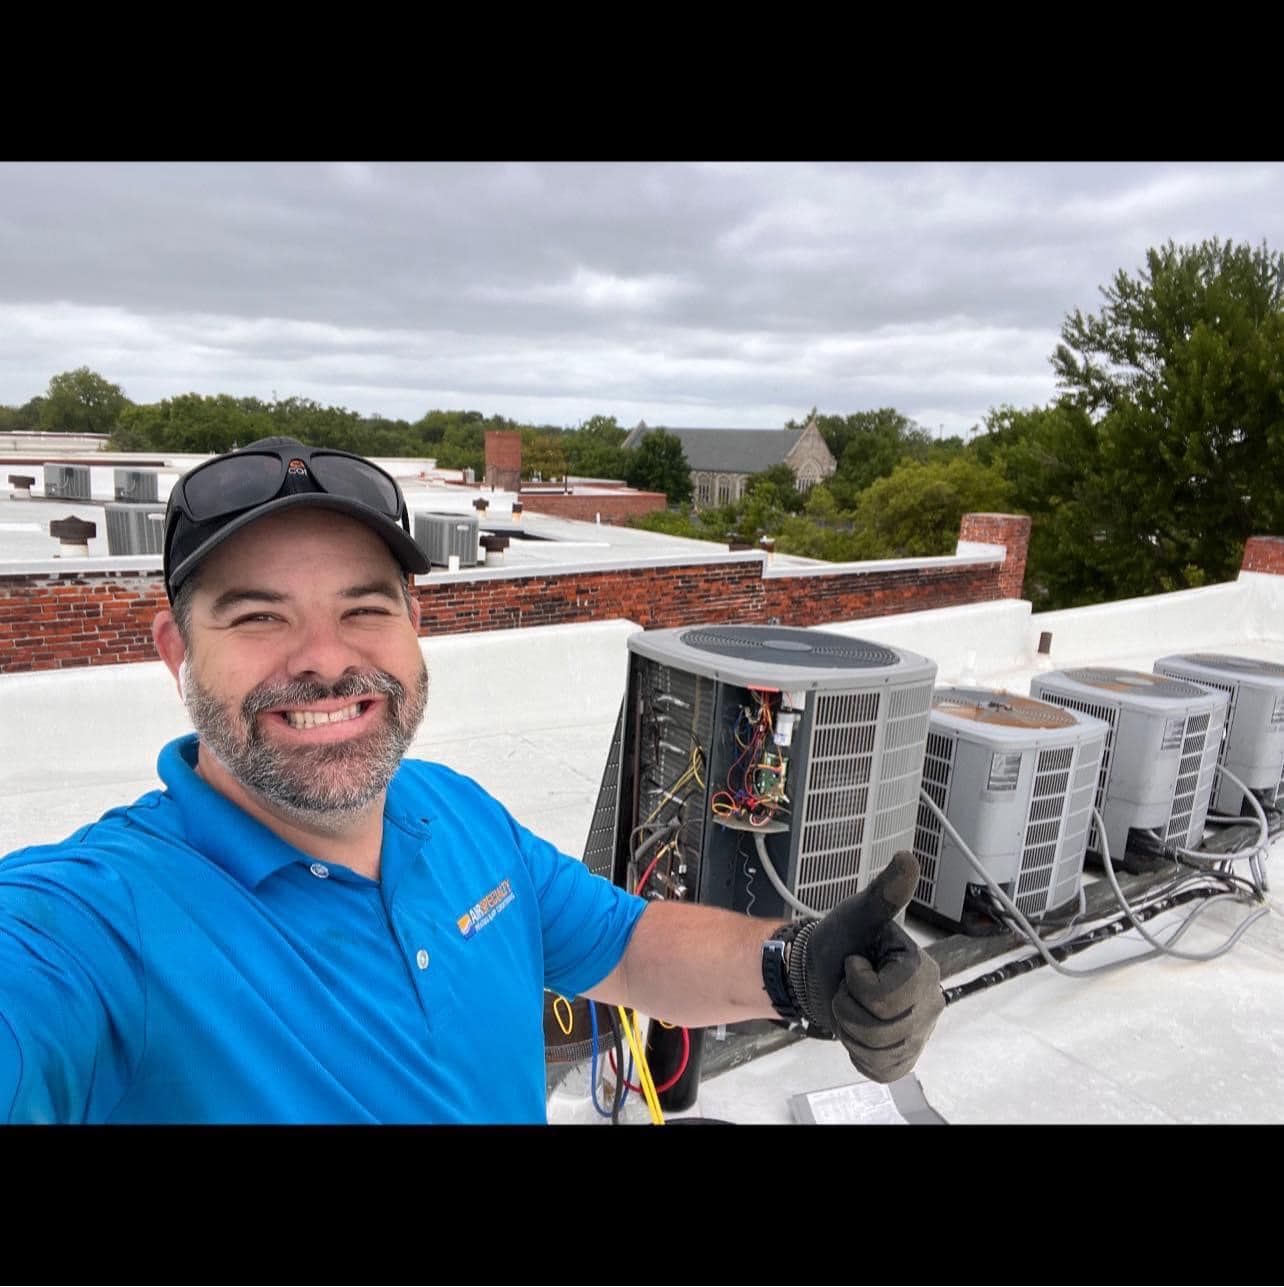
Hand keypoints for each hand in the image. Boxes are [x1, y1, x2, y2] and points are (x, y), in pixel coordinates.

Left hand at [790, 851, 943, 1083]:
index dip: (859, 983)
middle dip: (851, 1008)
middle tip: (848, 986)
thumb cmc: (836, 942)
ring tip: (851, 1005)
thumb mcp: (855, 915)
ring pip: (881, 1051)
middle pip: (885, 1029)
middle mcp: (930, 1002)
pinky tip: (856, 1031)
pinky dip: (859, 1054)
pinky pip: (880, 1070)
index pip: (890, 997)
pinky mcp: (902, 1057)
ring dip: (851, 1029)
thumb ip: (885, 892)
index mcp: (923, 969)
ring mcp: (918, 1033)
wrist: (814, 973)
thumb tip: (908, 858)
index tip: (854, 964)